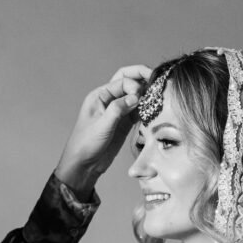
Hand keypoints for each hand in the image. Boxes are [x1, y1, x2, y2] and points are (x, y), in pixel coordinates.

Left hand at [54, 64, 151, 197]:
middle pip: (128, 81)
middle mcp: (109, 100)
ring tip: (158, 95)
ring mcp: (118, 111)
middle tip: (157, 79)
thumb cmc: (85, 144)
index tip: (140, 95)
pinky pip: (138, 110)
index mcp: (99, 96)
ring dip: (146, 94)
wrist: (84, 165)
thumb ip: (118, 109)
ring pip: (135, 95)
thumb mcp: (102, 125)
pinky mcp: (124, 123)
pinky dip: (146, 108)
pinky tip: (154, 109)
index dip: (134, 84)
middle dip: (142, 77)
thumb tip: (136, 96)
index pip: (121, 81)